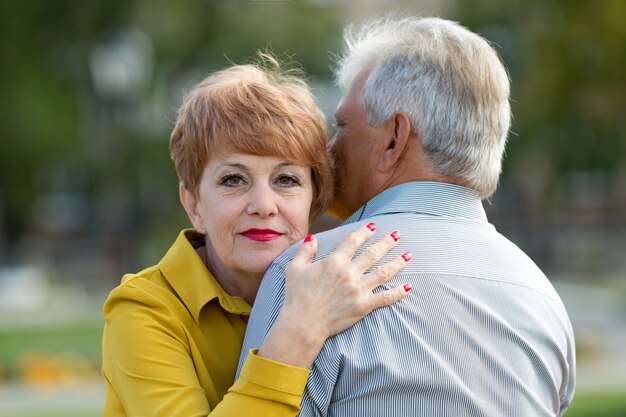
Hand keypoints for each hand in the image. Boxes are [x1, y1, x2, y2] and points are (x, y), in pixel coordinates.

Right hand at [257, 223, 410, 368]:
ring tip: (408, 256)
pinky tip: (408, 287)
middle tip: (398, 235)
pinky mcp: (363, 306)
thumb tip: (312, 238)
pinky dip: (398, 292)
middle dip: (387, 242)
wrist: (303, 323)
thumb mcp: (295, 269)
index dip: (365, 232)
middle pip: (373, 253)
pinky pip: (385, 298)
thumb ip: (305, 251)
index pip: (353, 241)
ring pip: (383, 272)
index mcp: (334, 261)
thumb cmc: (297, 297)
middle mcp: (349, 273)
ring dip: (398, 263)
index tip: (374, 226)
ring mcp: (358, 289)